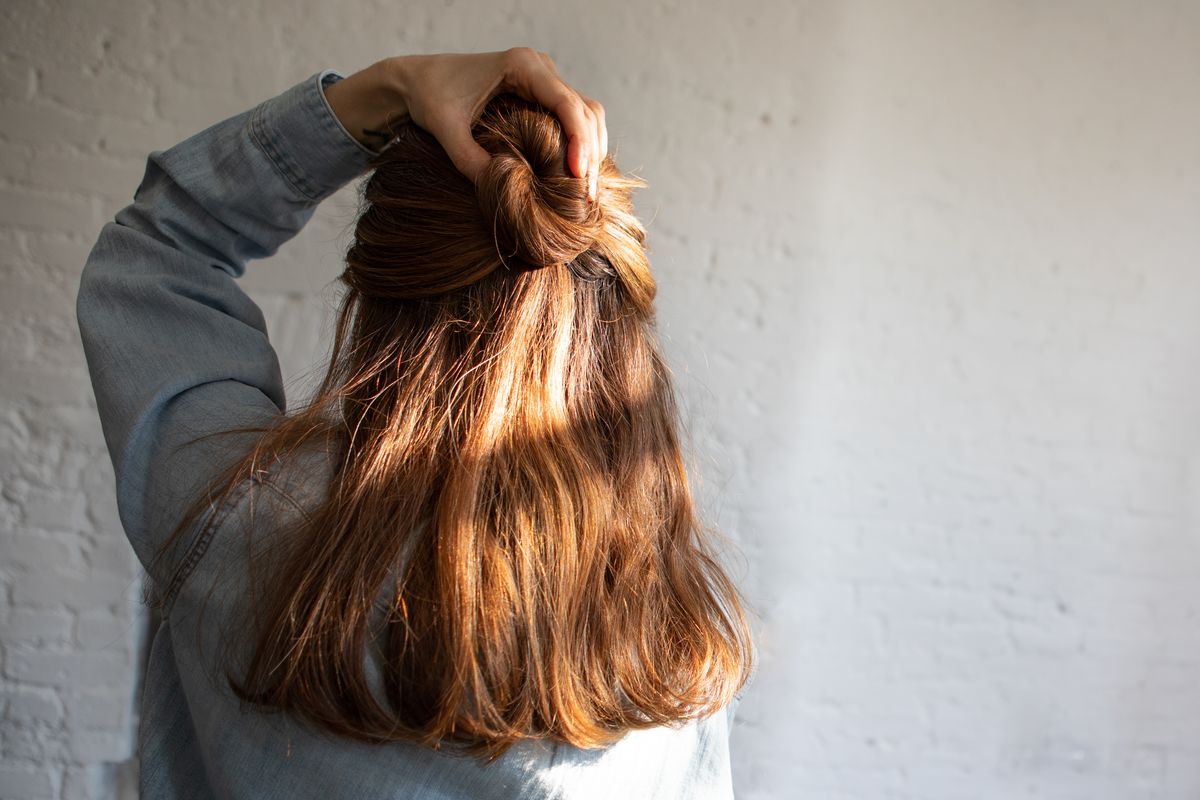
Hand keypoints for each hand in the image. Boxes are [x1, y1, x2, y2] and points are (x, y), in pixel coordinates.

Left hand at [325, 49, 607, 200]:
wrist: (419, 79)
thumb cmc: (430, 96)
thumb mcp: (445, 129)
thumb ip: (469, 159)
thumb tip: (503, 189)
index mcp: (521, 65)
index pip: (567, 103)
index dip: (579, 141)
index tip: (577, 177)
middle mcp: (541, 68)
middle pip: (587, 111)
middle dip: (591, 154)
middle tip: (586, 197)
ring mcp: (545, 81)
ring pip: (588, 115)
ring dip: (591, 153)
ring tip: (586, 194)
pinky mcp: (543, 96)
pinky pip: (574, 121)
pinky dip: (580, 148)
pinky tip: (575, 180)